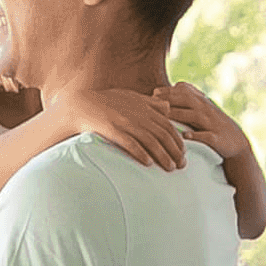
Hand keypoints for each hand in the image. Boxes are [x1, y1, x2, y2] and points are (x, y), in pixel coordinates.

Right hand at [62, 86, 189, 172]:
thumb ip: (151, 103)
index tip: (183, 153)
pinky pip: (130, 143)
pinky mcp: (112, 130)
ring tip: (170, 168)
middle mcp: (138, 115)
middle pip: (163, 135)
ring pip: (150, 141)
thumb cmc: (107, 102)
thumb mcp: (131, 97)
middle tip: (182, 165)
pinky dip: (141, 153)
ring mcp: (125, 122)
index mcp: (144, 107)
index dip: (178, 141)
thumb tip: (168, 107)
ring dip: (162, 156)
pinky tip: (148, 163)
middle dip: (175, 151)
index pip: (168, 126)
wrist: (81, 105)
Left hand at [161, 81, 246, 160]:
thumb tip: (172, 86)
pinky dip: (196, 135)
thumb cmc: (215, 124)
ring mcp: (212, 124)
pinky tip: (185, 136)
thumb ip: (190, 96)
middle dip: (170, 99)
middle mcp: (207, 110)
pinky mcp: (217, 138)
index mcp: (202, 102)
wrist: (237, 142)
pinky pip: (206, 136)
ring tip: (164, 116)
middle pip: (187, 99)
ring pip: (194, 116)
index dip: (169, 91)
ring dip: (179, 115)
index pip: (185, 91)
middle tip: (153, 101)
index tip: (154, 93)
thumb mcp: (204, 108)